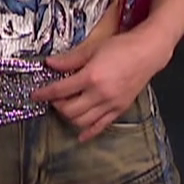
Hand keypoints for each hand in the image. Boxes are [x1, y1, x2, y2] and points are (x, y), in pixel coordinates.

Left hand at [33, 33, 169, 142]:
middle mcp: (100, 94)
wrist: (147, 53)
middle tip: (52, 98)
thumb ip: (70, 59)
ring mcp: (111, 104)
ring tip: (65, 108)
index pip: (60, 90)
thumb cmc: (122, 48)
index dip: (45, 93)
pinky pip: (101, 126)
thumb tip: (50, 63)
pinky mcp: (119, 109)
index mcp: (91, 77)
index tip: (35, 95)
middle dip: (56, 105)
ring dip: (69, 117)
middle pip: (69, 109)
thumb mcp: (93, 49)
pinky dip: (88, 132)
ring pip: (82, 121)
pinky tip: (80, 135)